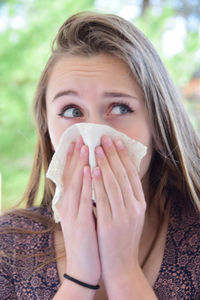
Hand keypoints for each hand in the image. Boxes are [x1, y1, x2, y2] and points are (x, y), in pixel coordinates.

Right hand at [59, 136, 100, 284]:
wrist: (84, 266)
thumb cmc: (87, 238)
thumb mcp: (83, 216)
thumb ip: (85, 199)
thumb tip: (94, 181)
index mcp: (69, 203)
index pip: (70, 176)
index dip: (72, 158)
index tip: (78, 141)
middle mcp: (68, 205)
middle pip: (71, 175)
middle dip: (76, 155)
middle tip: (81, 137)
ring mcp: (73, 214)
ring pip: (77, 183)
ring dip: (81, 163)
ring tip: (86, 145)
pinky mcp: (80, 223)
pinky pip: (85, 199)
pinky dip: (88, 183)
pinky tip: (91, 169)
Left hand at [92, 135, 145, 285]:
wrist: (120, 264)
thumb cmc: (122, 237)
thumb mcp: (130, 215)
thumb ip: (125, 196)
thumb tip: (115, 173)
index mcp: (140, 202)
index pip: (132, 173)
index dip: (123, 156)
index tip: (116, 141)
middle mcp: (135, 206)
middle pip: (123, 174)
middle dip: (113, 154)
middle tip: (104, 138)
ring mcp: (124, 215)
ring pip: (114, 183)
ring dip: (104, 163)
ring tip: (96, 148)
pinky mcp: (111, 223)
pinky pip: (104, 198)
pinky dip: (98, 182)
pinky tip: (93, 169)